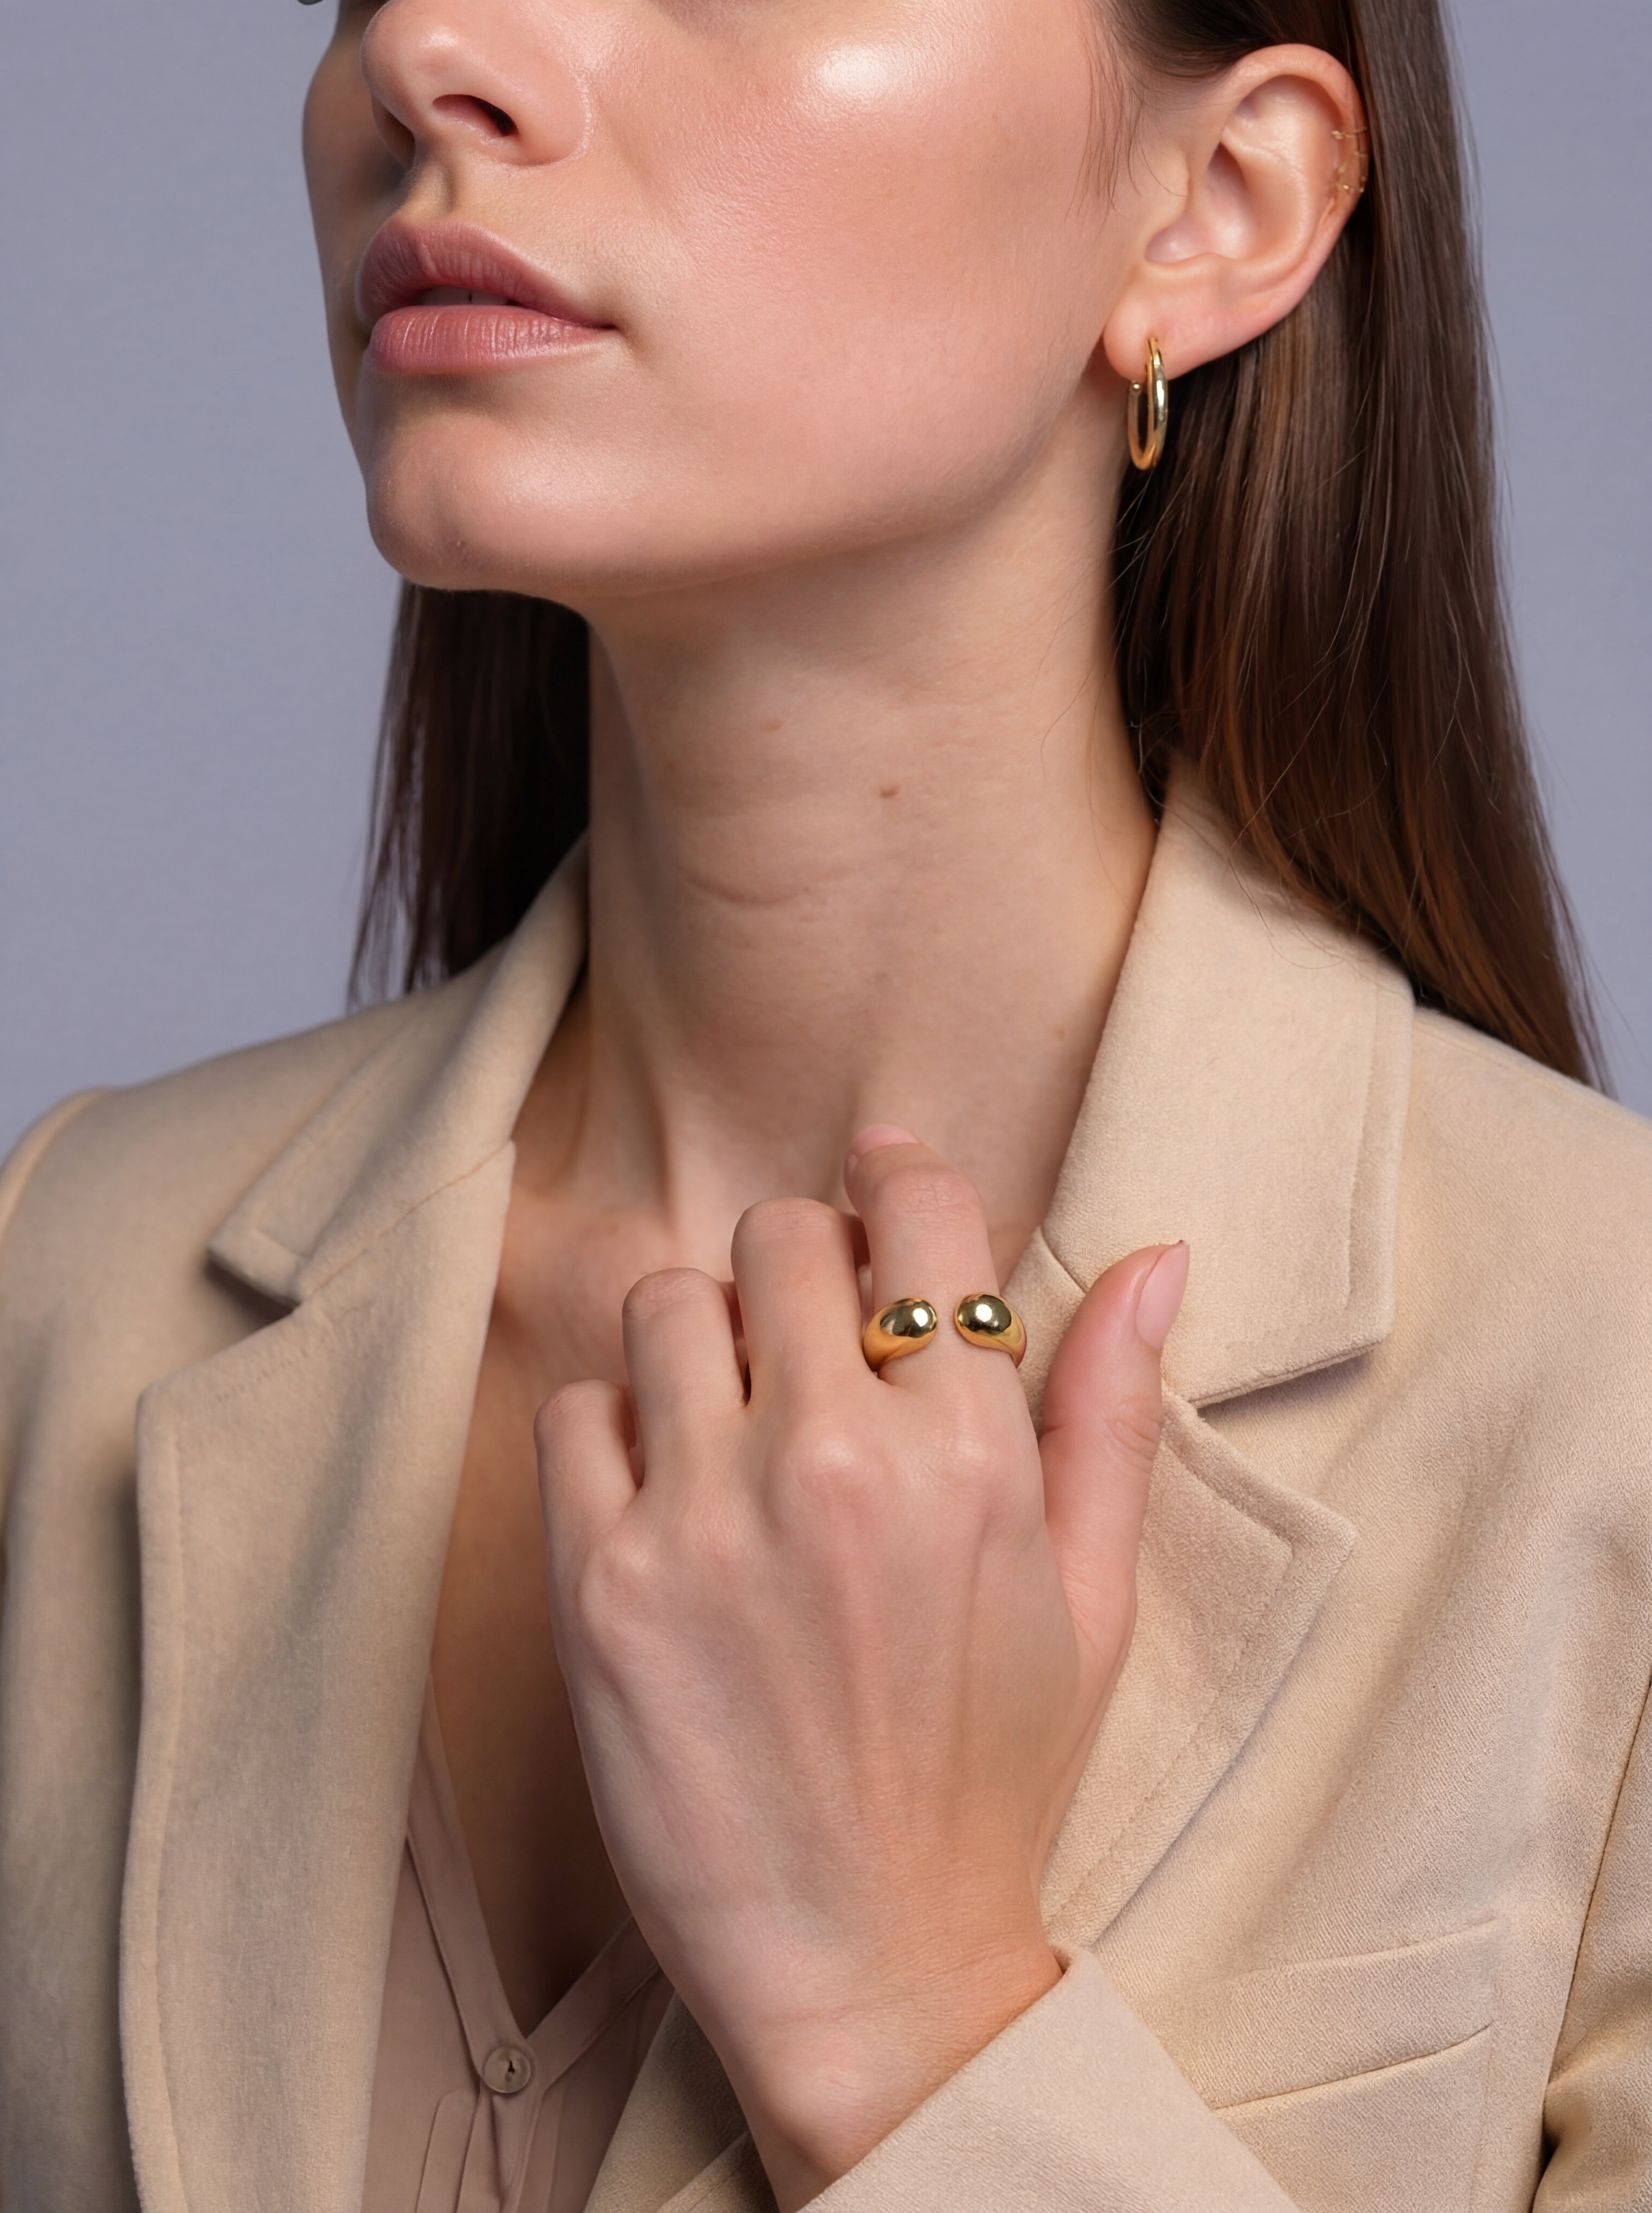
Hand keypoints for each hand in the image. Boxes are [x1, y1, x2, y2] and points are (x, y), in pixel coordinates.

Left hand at [537, 1130, 1186, 2208]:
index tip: (878, 1184)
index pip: (918, 1219)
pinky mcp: (597, 1588)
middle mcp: (835, 1464)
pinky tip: (661, 1498)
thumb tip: (1158, 1255)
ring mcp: (706, 1521)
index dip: (897, 1182)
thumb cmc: (993, 1779)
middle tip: (806, 1337)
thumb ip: (1112, 1411)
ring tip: (729, 1416)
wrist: (873, 1965)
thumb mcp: (1093, 1597)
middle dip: (799, 1268)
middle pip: (780, 1237)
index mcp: (969, 1457)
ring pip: (667, 1302)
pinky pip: (576, 1412)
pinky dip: (613, 1430)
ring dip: (700, 1337)